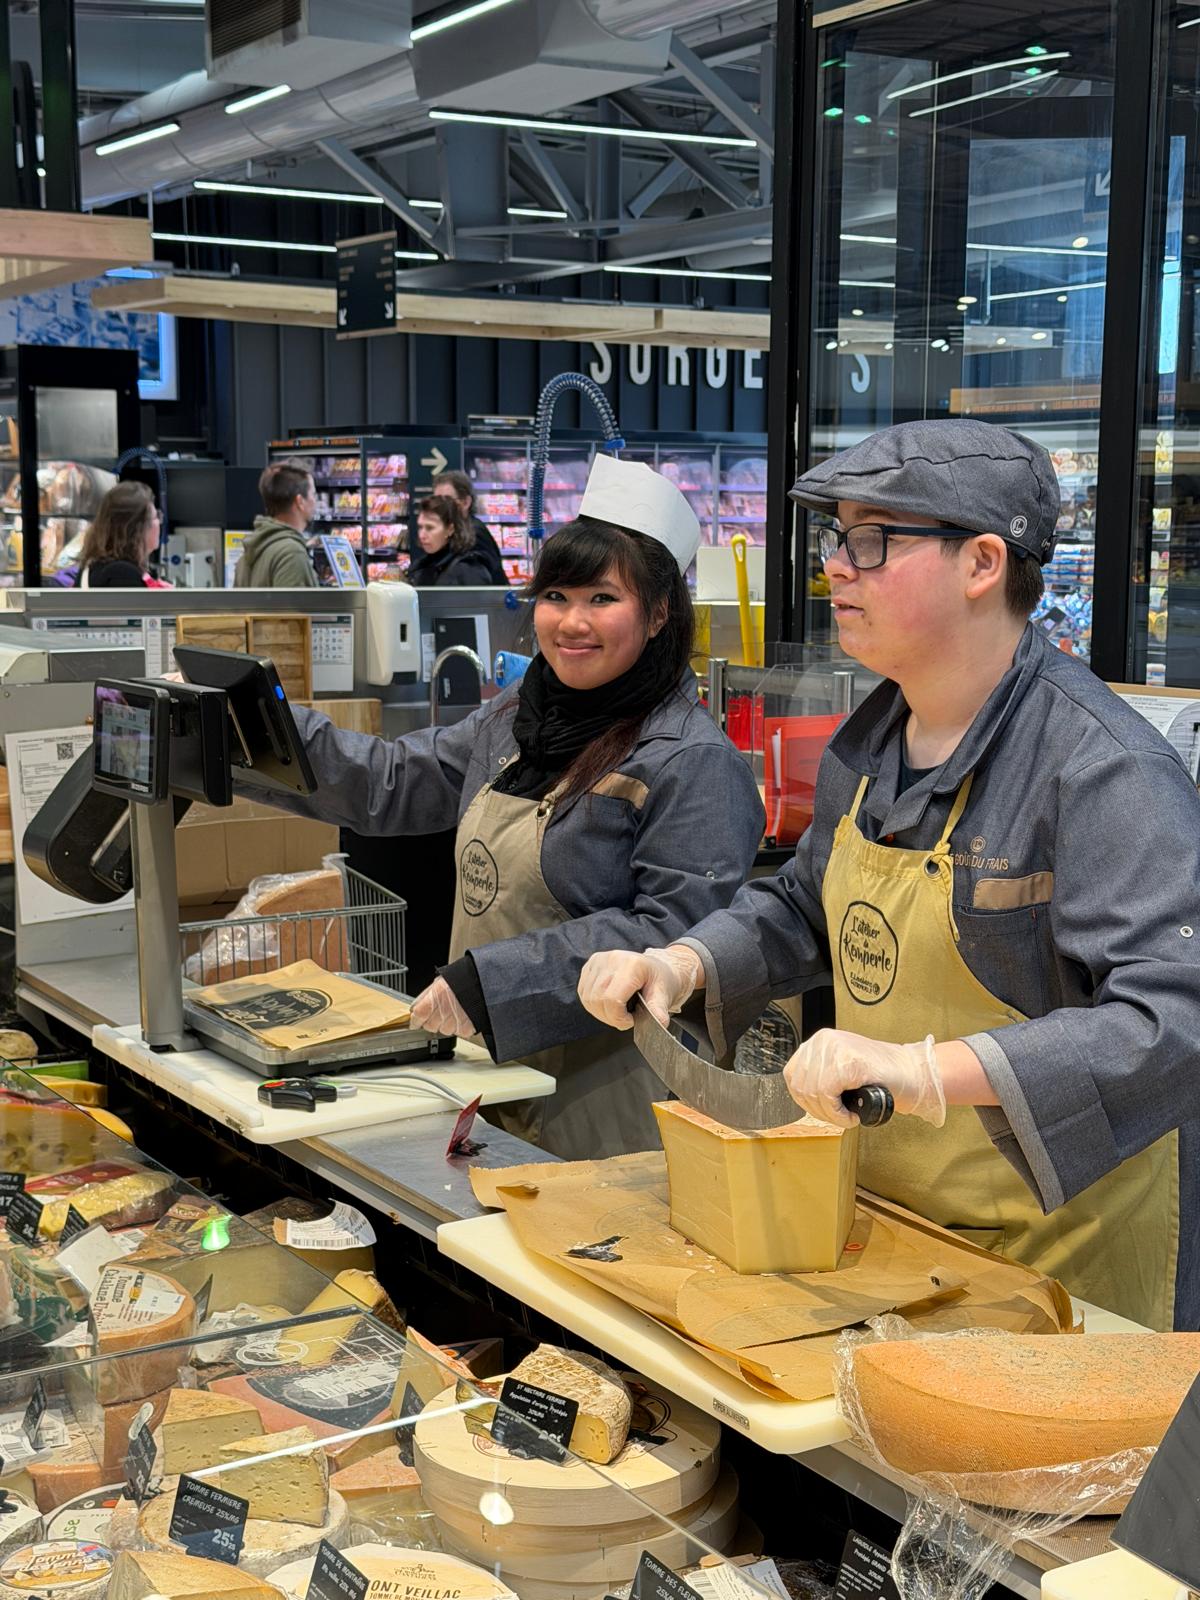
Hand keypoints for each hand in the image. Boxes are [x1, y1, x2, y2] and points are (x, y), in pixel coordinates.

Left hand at [411, 977, 474, 1037]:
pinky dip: (460, 1027)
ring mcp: (454, 1023)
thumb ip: (425, 997)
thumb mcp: (439, 983)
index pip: (417, 1017)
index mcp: (433, 1000)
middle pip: (430, 1026)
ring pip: (444, 1031)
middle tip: (440, 1012)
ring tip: (454, 1011)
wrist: (482, 982)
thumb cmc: (462, 979)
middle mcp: (442, 1013)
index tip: (416, 1021)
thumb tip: (415, 1007)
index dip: (416, 1020)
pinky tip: (463, 1016)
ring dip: (446, 1024)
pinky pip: (458, 1032)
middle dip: (432, 1021)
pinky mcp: (466, 1029)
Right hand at [578, 945, 702, 1030]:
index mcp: (631, 964)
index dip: (618, 1018)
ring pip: (588, 998)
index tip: (630, 1021)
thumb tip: (659, 1023)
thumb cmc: (659, 980)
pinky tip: (608, 1003)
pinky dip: (594, 1004)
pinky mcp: (590, 964)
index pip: (612, 999)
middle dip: (610, 1017)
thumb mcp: (664, 994)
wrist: (656, 967)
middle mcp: (612, 959)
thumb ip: (659, 1009)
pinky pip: (583, 992)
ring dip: (601, 1012)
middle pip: (598, 1000)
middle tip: (625, 1018)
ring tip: (618, 1011)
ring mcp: (599, 960)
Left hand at [783, 1028, 945, 1128]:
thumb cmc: (880, 1076)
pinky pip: (828, 1096)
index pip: (792, 1076)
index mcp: (819, 1041)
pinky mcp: (849, 1061)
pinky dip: (838, 1114)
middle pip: (801, 1087)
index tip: (823, 1111)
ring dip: (830, 1115)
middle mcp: (823, 1040)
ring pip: (814, 1093)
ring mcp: (836, 1048)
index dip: (805, 1100)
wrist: (912, 1073)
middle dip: (819, 1111)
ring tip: (847, 1116)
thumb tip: (801, 1095)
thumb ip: (820, 1073)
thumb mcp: (841, 1068)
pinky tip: (852, 1116)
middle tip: (839, 1117)